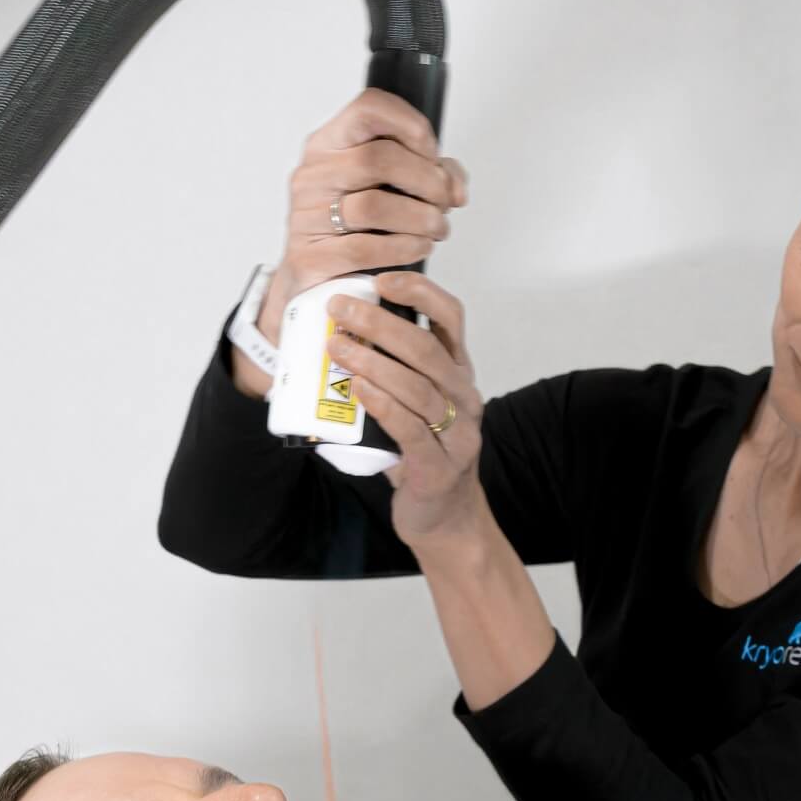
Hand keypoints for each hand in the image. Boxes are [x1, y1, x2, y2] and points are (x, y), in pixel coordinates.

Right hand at [278, 88, 466, 325]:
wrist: (318, 284)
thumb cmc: (357, 230)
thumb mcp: (390, 190)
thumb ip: (430, 175)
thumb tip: (457, 189)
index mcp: (329, 144)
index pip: (368, 108)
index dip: (410, 125)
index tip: (433, 153)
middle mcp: (313, 174)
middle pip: (378, 159)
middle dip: (426, 180)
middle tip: (445, 203)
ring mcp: (307, 215)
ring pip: (373, 206)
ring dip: (420, 217)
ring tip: (438, 229)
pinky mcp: (311, 256)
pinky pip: (365, 248)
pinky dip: (404, 247)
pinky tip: (420, 247)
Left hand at [327, 268, 486, 550]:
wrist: (444, 520)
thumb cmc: (420, 457)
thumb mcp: (412, 406)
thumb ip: (390, 374)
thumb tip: (336, 334)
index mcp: (458, 375)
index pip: (450, 318)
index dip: (419, 292)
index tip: (382, 279)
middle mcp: (465, 399)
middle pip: (426, 349)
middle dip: (379, 323)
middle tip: (340, 310)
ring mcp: (457, 435)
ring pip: (416, 387)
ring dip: (372, 362)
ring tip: (336, 347)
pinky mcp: (439, 468)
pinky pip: (409, 428)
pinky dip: (381, 404)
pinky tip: (357, 388)